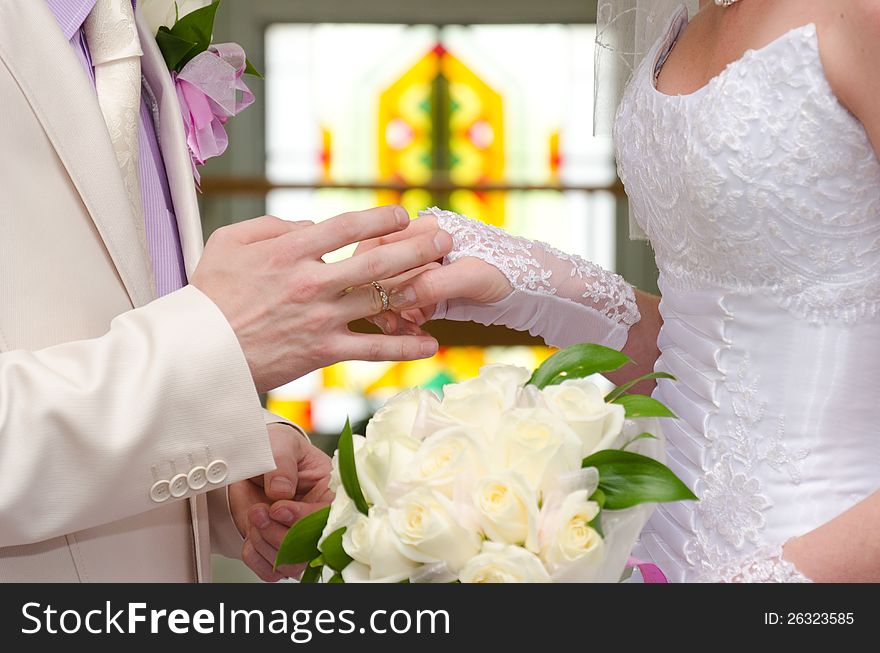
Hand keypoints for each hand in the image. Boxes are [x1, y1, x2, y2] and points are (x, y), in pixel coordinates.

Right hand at [191, 206, 453, 392]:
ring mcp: (321, 318)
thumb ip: (272, 226)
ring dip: (418, 287)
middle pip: (376, 259)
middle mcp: (312, 282)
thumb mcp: (228, 242)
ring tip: (444, 277)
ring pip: (381, 300)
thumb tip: (310, 227)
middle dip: (416, 246)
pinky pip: (371, 348)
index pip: (346, 226)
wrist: (197, 352)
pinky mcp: (323, 351)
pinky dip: (403, 347)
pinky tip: (429, 344)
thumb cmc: (209, 295)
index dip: (379, 218)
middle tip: (443, 238)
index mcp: (290, 251)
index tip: (401, 214)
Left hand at [229, 423, 332, 580]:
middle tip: (260, 511)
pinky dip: (255, 556)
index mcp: (330, 492)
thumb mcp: (280, 445)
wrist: (250, 460)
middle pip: (310, 548)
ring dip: (265, 543)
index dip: (302, 518)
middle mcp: (316, 519)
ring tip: (255, 515)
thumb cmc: (273, 448)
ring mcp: (297, 537)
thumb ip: (282, 463)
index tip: (278, 508)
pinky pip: (270, 571)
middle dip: (279, 534)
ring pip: (290, 564)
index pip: (327, 517)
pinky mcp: (276, 549)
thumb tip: (281, 489)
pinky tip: (251, 533)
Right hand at [353, 212, 510, 333]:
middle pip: (383, 270)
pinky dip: (408, 322)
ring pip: (394, 292)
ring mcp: (427, 271)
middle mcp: (422, 246)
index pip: (381, 242)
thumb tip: (396, 299)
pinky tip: (414, 336)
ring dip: (394, 314)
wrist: (538, 290)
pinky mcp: (433, 293)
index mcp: (429, 228)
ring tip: (405, 333)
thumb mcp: (472, 276)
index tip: (370, 298)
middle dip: (383, 298)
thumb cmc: (509, 271)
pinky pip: (409, 307)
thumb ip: (433, 284)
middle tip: (390, 325)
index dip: (370, 270)